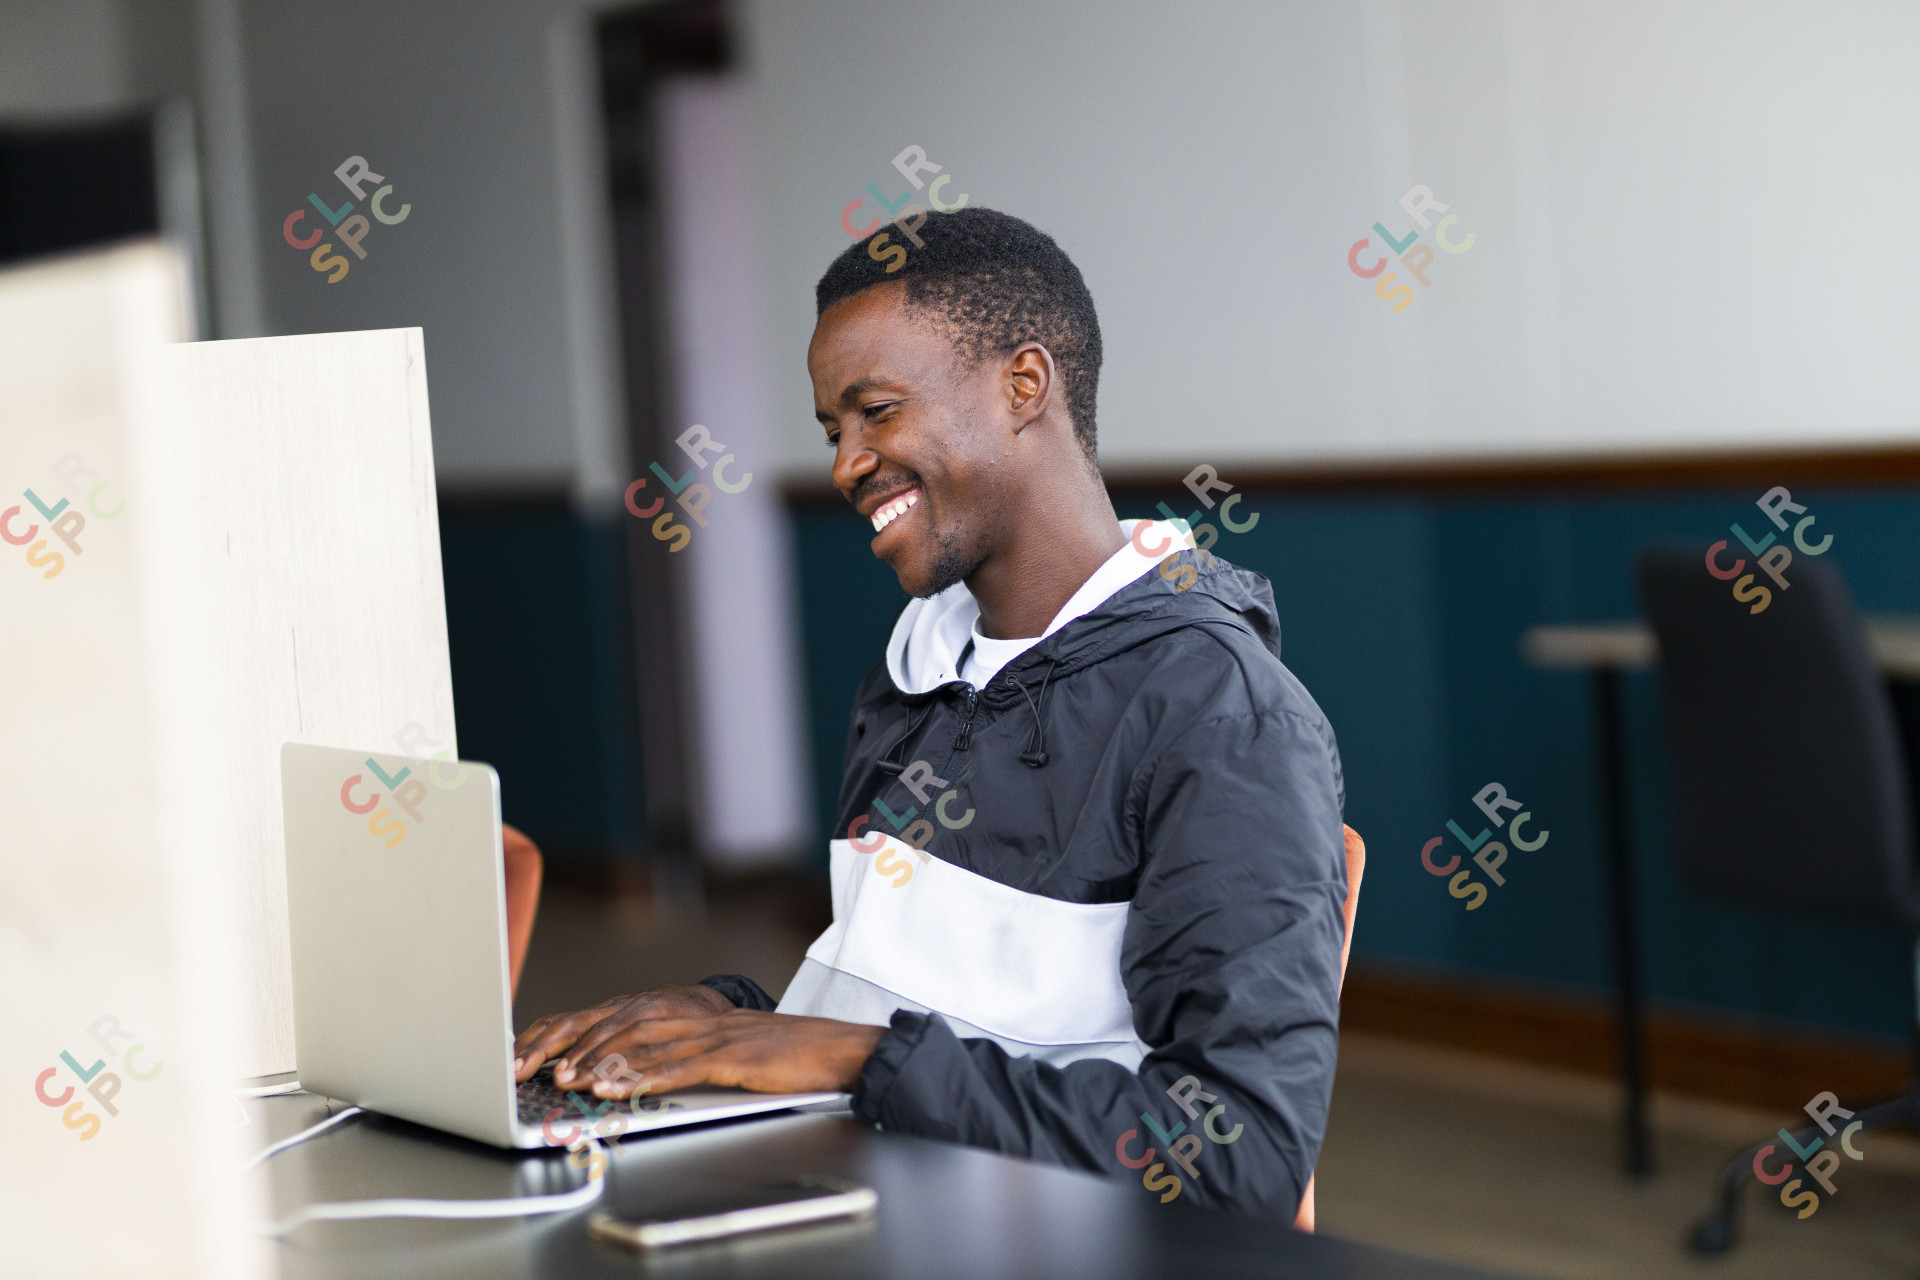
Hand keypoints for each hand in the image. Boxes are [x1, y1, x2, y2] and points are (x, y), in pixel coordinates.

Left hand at [548, 1009, 885, 1096]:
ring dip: (606, 1061)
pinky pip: (681, 1066)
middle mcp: (705, 1018)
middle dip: (590, 1045)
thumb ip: (700, 1053)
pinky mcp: (734, 1057)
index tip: (566, 1049)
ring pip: (650, 1041)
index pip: (639, 1014)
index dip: (598, 1031)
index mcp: (704, 1015)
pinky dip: (644, 1077)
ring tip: (574, 1078)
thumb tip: (655, 1072)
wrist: (840, 1050)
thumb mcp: (738, 1050)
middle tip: (556, 1066)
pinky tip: (619, 1089)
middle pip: (634, 1023)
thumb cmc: (792, 1057)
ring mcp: (719, 1035)